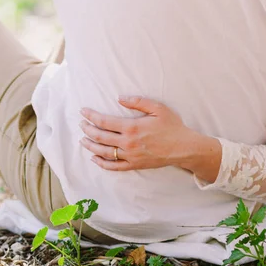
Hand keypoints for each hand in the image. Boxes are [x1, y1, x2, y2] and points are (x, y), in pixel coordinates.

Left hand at [79, 96, 199, 170]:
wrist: (184, 148)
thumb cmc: (172, 126)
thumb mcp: (158, 108)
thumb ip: (138, 102)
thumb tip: (119, 98)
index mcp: (132, 127)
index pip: (104, 121)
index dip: (91, 116)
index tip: (83, 111)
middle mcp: (128, 143)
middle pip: (100, 137)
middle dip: (87, 129)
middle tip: (81, 124)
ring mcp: (130, 156)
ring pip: (104, 152)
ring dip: (90, 146)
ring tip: (82, 140)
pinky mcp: (134, 165)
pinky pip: (114, 166)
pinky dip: (102, 163)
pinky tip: (95, 158)